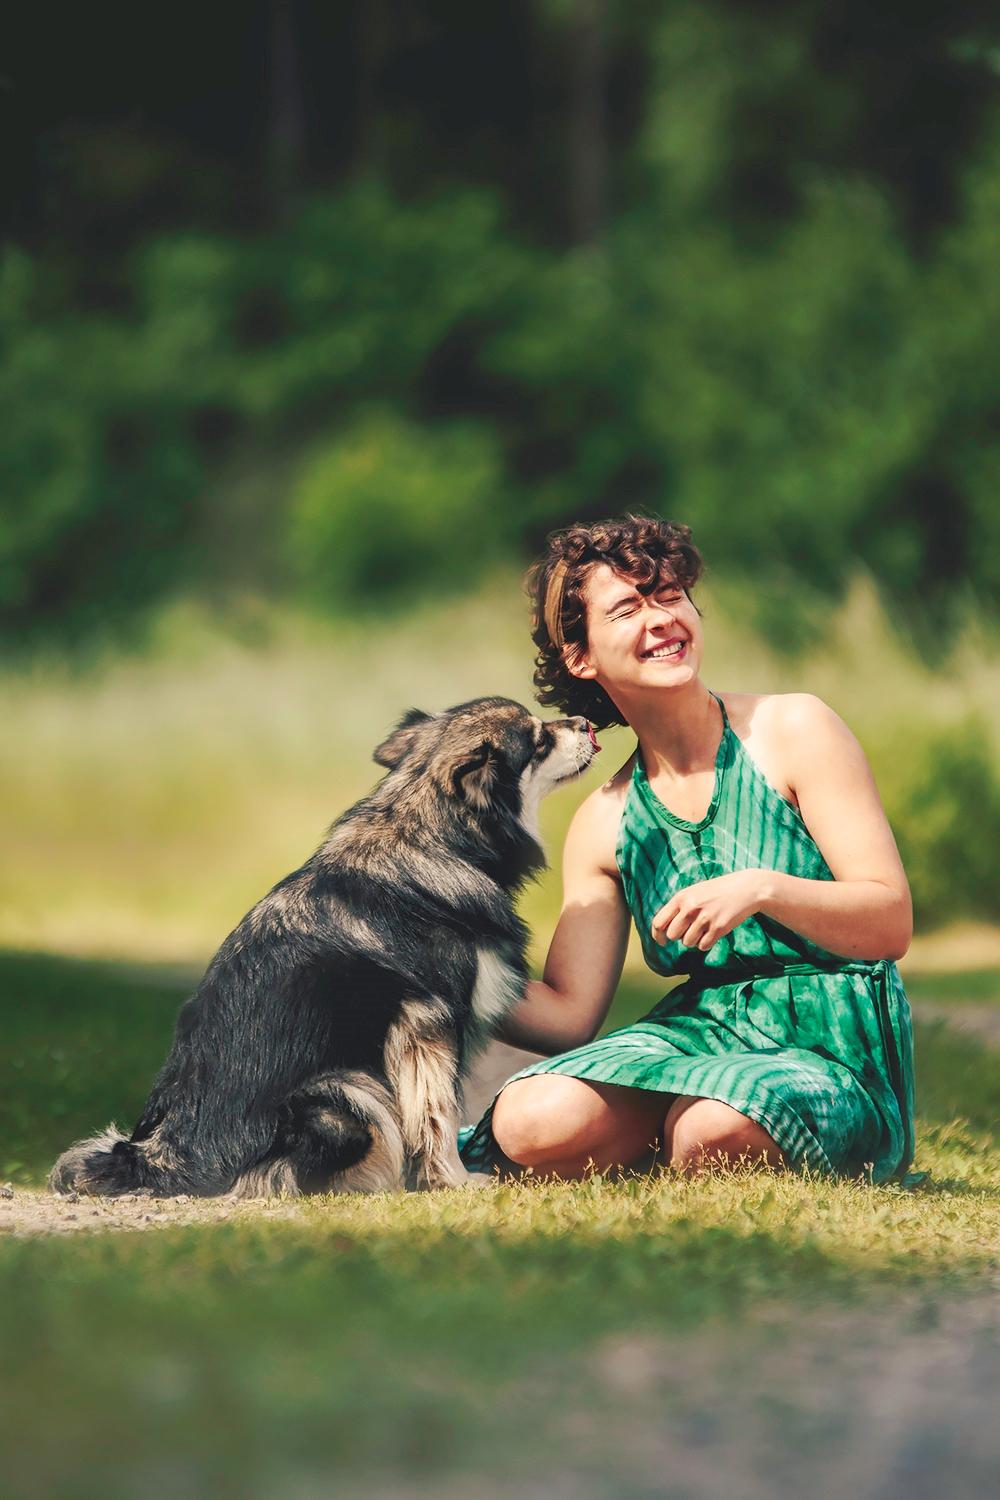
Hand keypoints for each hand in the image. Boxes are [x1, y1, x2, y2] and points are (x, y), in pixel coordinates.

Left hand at [650, 870, 766, 950]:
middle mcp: (690, 908)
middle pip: (672, 935)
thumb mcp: (693, 893)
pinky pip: (703, 946)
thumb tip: (662, 930)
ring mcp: (704, 918)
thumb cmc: (717, 891)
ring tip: (705, 927)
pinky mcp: (718, 928)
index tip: (662, 942)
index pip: (658, 922)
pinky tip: (713, 931)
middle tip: (691, 929)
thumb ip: (678, 908)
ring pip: (688, 943)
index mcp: (681, 898)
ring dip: (694, 940)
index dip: (657, 935)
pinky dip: (706, 943)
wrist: (745, 888)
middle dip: (680, 936)